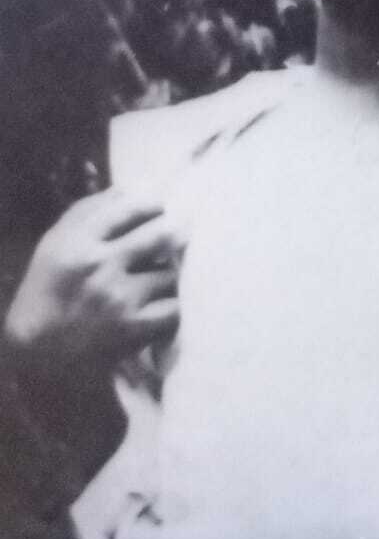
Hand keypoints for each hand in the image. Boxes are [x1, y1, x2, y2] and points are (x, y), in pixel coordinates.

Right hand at [3, 190, 183, 375]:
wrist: (39, 352)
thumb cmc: (50, 289)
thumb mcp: (57, 243)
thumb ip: (92, 211)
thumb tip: (137, 186)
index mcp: (79, 240)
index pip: (133, 207)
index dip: (155, 206)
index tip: (161, 211)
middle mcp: (99, 265)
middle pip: (162, 234)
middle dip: (176, 234)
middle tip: (180, 236)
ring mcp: (119, 297)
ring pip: (172, 272)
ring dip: (173, 275)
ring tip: (164, 279)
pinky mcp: (134, 328)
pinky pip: (175, 307)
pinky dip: (174, 306)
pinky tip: (163, 307)